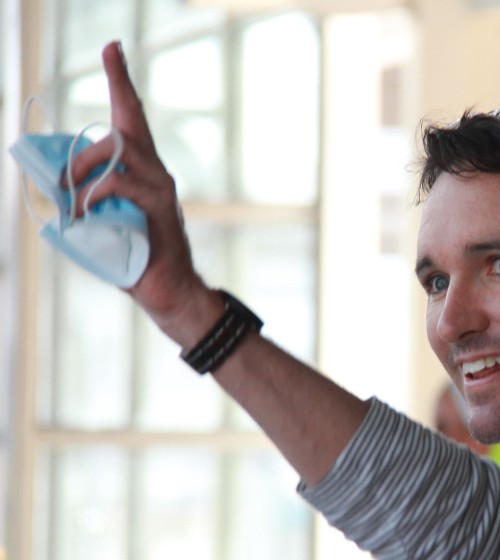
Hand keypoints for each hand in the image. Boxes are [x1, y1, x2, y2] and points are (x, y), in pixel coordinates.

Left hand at [69, 41, 219, 345]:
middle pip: (130, 122)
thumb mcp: (100, 221)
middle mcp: (156, 171)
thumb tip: (53, 185)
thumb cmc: (134, 258)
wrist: (167, 291)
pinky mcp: (159, 207)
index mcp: (141, 171)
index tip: (113, 48)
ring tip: (69, 188)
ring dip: (85, 164)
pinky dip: (93, 194)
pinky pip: (120, 184)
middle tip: (100, 74)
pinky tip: (83, 212)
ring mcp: (160, 187)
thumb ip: (84, 197)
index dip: (121, 81)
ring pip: (121, 150)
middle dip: (117, 88)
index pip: (132, 117)